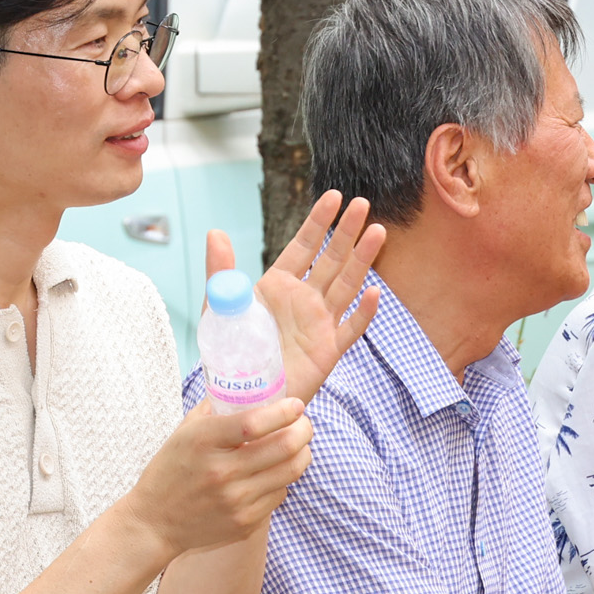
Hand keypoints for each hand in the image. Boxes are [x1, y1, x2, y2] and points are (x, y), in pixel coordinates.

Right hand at [124, 395, 313, 559]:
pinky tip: (273, 473)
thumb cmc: (170, 470)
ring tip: (298, 445)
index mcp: (204, 442)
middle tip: (303, 424)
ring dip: (302, 453)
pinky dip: (283, 479)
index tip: (295, 404)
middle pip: (284, 446)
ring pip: (290, 471)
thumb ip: (215, 409)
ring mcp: (235, 500)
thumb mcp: (184, 432)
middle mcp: (221, 472)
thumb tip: (249, 389)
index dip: (284, 411)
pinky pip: (280, 494)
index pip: (254, 423)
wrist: (155, 522)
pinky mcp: (244, 522)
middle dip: (304, 430)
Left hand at [205, 191, 384, 405]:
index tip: (335, 196)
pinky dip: (362, 314)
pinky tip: (374, 293)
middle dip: (346, 232)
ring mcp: (319, 325)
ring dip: (362, 261)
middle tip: (363, 204)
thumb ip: (220, 271)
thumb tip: (215, 232)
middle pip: (331, 260)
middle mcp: (303, 301)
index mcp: (278, 287)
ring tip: (378, 232)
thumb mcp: (220, 308)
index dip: (319, 222)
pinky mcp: (327, 352)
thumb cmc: (230, 354)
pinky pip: (350, 330)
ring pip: (346, 286)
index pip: (303, 247)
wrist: (239, 397)